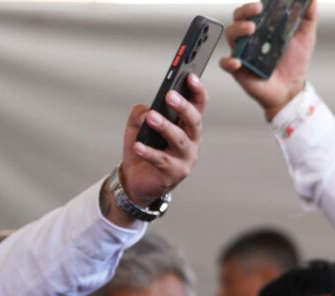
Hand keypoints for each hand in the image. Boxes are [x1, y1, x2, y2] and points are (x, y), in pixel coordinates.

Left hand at [104, 74, 207, 226]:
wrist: (136, 180)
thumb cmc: (143, 148)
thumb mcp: (138, 127)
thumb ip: (140, 114)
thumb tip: (145, 110)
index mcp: (187, 127)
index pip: (198, 106)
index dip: (197, 91)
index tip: (190, 76)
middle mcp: (192, 142)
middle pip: (194, 122)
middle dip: (184, 107)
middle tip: (170, 95)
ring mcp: (185, 159)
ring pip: (179, 140)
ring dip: (166, 127)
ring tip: (152, 118)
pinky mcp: (174, 174)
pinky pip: (161, 160)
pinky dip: (149, 152)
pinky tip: (138, 145)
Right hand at [221, 0, 316, 120]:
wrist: (292, 89)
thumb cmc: (294, 64)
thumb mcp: (305, 38)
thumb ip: (308, 17)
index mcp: (263, 27)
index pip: (252, 10)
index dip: (254, 4)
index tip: (263, 3)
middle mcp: (250, 37)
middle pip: (238, 18)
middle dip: (245, 11)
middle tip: (257, 10)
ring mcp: (243, 52)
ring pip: (231, 35)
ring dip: (238, 29)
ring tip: (251, 29)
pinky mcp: (238, 69)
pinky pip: (226, 63)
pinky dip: (228, 61)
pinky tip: (237, 61)